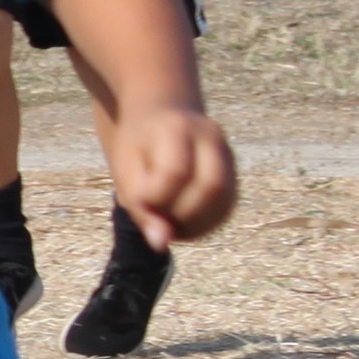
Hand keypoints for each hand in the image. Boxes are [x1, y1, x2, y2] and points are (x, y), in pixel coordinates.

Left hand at [103, 102, 237, 255]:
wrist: (161, 114)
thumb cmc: (137, 145)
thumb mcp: (126, 169)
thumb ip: (140, 205)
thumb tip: (161, 244)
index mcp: (176, 127)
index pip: (175, 172)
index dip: (156, 198)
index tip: (140, 202)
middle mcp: (210, 136)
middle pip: (211, 186)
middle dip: (183, 215)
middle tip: (159, 217)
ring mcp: (226, 153)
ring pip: (225, 200)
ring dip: (197, 224)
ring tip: (170, 223)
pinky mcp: (233, 171)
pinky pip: (227, 207)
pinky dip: (205, 224)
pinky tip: (183, 223)